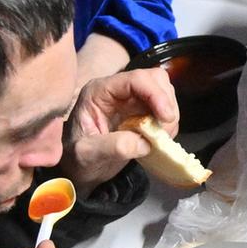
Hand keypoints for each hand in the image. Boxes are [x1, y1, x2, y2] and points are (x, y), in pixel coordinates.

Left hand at [65, 66, 178, 192]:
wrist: (79, 169)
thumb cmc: (77, 159)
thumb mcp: (87, 154)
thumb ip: (112, 146)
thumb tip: (144, 142)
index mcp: (99, 91)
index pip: (134, 79)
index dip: (155, 94)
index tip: (166, 117)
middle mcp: (116, 90)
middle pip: (153, 79)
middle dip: (165, 102)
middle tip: (165, 129)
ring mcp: (130, 99)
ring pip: (162, 90)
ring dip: (169, 113)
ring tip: (161, 136)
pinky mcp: (140, 111)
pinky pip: (163, 108)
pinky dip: (168, 123)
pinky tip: (159, 138)